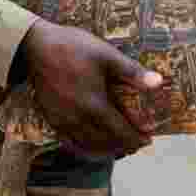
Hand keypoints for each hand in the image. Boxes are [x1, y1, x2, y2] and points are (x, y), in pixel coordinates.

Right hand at [20, 18, 163, 157]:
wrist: (36, 46)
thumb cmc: (73, 47)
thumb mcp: (106, 54)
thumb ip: (132, 72)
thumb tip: (159, 82)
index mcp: (95, 105)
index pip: (121, 133)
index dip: (136, 139)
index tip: (148, 140)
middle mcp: (78, 119)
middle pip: (106, 144)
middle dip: (124, 146)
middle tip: (137, 143)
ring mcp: (62, 121)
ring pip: (88, 146)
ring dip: (106, 150)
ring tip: (119, 146)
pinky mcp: (51, 119)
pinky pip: (70, 143)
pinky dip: (85, 149)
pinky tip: (91, 145)